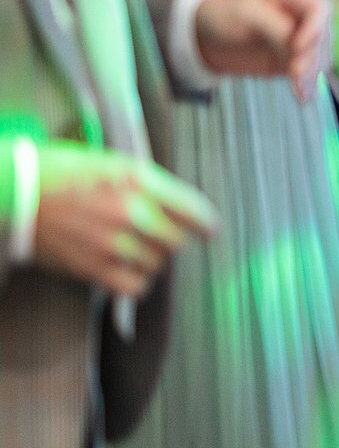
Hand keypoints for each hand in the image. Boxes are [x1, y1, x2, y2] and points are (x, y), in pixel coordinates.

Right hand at [31, 141, 217, 299]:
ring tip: (132, 248)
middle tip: (156, 235)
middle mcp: (131, 212)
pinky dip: (136, 281)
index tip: (210, 231)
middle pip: (177, 240)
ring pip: (158, 263)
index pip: (193, 210)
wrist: (14, 192)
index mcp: (138, 180)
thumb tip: (180, 204)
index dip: (205, 223)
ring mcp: (113, 242)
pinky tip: (126, 269)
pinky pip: (135, 286)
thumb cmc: (60, 171)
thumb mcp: (111, 161)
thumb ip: (148, 182)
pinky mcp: (93, 267)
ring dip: (151, 258)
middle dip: (171, 238)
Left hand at [195, 0, 331, 102]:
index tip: (297, 47)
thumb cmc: (222, 14)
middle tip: (296, 74)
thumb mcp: (248, 14)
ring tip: (298, 90)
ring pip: (320, 56)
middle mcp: (303, 15)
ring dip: (311, 73)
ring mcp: (302, 38)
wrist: (203, 37)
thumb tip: (300, 52)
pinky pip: (310, 73)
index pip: (320, 9)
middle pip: (323, 36)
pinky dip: (308, 85)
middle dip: (312, 56)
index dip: (315, 28)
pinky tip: (303, 97)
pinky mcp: (295, 60)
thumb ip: (278, 29)